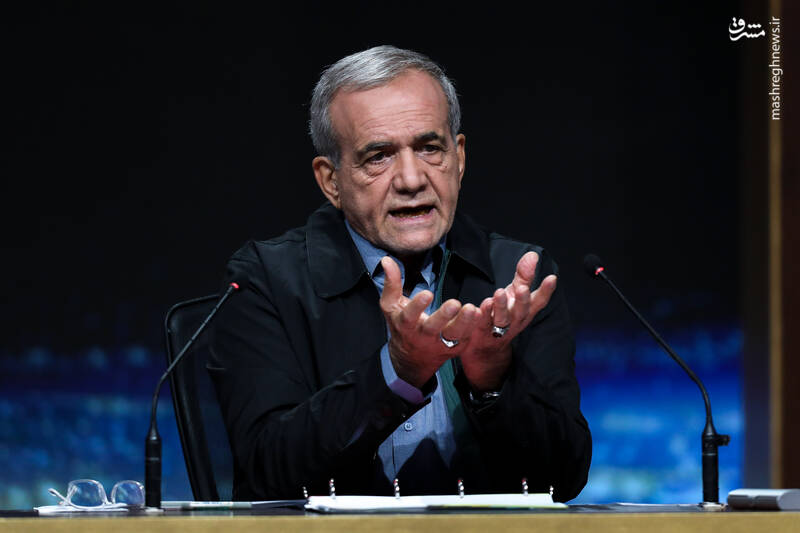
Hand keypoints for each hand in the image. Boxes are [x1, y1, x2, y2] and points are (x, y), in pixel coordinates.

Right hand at [379, 257, 478, 387]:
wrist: (411, 359)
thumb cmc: (402, 326)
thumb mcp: (391, 306)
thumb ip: (391, 283)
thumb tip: (387, 260)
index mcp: (406, 324)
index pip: (410, 316)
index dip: (417, 306)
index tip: (427, 293)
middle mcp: (423, 335)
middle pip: (433, 328)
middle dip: (444, 316)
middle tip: (455, 303)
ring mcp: (439, 343)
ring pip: (453, 336)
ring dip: (464, 323)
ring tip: (473, 309)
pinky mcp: (455, 348)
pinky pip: (466, 338)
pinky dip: (474, 328)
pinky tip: (482, 314)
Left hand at [459, 251, 556, 390]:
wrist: (485, 345)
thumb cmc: (503, 314)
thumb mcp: (514, 293)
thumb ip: (524, 275)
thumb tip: (533, 255)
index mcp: (525, 311)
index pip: (539, 302)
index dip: (546, 291)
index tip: (552, 278)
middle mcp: (515, 321)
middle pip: (521, 312)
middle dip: (523, 301)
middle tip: (522, 288)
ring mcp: (499, 329)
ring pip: (502, 320)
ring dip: (501, 307)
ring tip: (498, 293)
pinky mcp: (481, 332)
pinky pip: (482, 324)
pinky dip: (482, 315)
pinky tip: (481, 305)